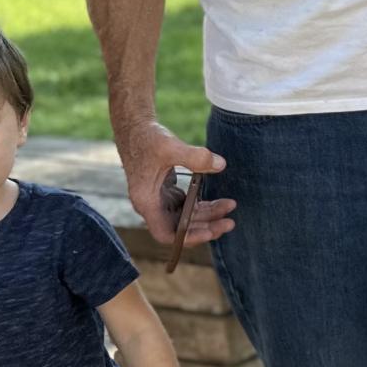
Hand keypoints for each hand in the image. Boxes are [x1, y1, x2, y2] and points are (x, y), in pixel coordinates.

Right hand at [119, 120, 235, 246]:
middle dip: (206, 227)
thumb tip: (220, 164)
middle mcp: (151, 205)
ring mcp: (158, 200)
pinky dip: (202, 205)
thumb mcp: (170, 146)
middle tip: (230, 222)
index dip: (188, 238)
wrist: (135, 128)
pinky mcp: (166, 192)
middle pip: (180, 228)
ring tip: (230, 206)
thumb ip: (196, 157)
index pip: (166, 234)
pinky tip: (219, 201)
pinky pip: (186, 206)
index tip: (210, 232)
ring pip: (186, 217)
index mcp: (146, 201)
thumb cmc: (147, 138)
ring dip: (208, 215)